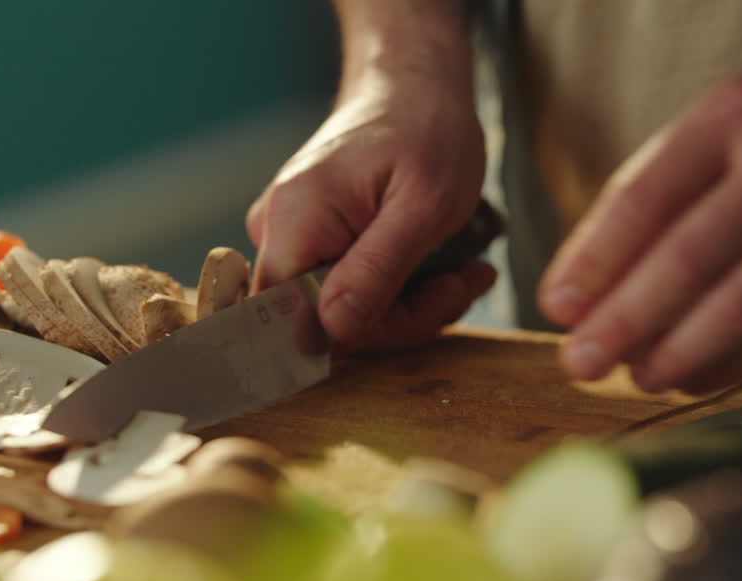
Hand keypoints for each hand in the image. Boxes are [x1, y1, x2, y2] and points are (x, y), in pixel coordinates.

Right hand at [249, 70, 494, 351]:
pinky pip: (348, 294)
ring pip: (342, 315)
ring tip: (462, 272)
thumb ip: (377, 269)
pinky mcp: (312, 245)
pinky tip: (440, 270)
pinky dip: (400, 293)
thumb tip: (334, 331)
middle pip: (325, 324)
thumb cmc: (425, 130)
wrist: (414, 87)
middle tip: (464, 283)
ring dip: (411, 307)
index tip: (437, 300)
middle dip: (405, 318)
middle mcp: (278, 234)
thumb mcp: (423, 205)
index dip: (369, 332)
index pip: (301, 321)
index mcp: (295, 222)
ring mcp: (291, 240)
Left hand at [538, 54, 741, 392]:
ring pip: (737, 303)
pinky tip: (688, 377)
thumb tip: (575, 294)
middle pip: (688, 258)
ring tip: (634, 377)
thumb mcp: (715, 133)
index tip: (556, 308)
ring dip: (675, 352)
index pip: (643, 199)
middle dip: (624, 321)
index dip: (593, 263)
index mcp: (729, 118)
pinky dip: (726, 363)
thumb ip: (645, 200)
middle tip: (580, 363)